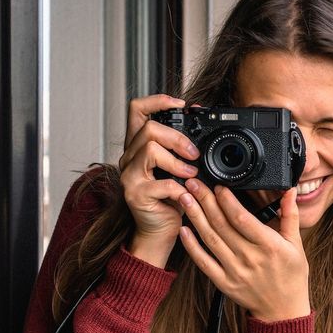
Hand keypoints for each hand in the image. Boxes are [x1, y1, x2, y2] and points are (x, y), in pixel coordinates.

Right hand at [117, 94, 200, 267]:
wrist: (159, 232)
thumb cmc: (171, 199)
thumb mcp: (179, 169)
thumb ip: (184, 149)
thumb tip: (203, 126)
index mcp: (139, 147)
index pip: (137, 110)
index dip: (157, 100)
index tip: (181, 103)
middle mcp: (129, 158)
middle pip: (148, 129)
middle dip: (177, 138)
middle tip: (194, 154)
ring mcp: (129, 176)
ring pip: (150, 150)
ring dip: (177, 162)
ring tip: (191, 175)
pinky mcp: (135, 195)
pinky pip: (160, 183)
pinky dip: (179, 188)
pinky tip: (186, 195)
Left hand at [177, 180, 310, 321]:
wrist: (283, 310)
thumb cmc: (291, 276)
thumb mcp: (296, 244)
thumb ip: (290, 215)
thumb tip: (289, 191)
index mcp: (269, 246)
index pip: (243, 218)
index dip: (227, 201)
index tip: (218, 185)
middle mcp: (250, 258)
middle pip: (223, 225)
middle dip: (206, 201)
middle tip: (194, 183)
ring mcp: (235, 271)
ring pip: (211, 239)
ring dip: (196, 217)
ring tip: (185, 198)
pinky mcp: (224, 283)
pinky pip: (204, 262)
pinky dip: (192, 246)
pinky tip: (184, 230)